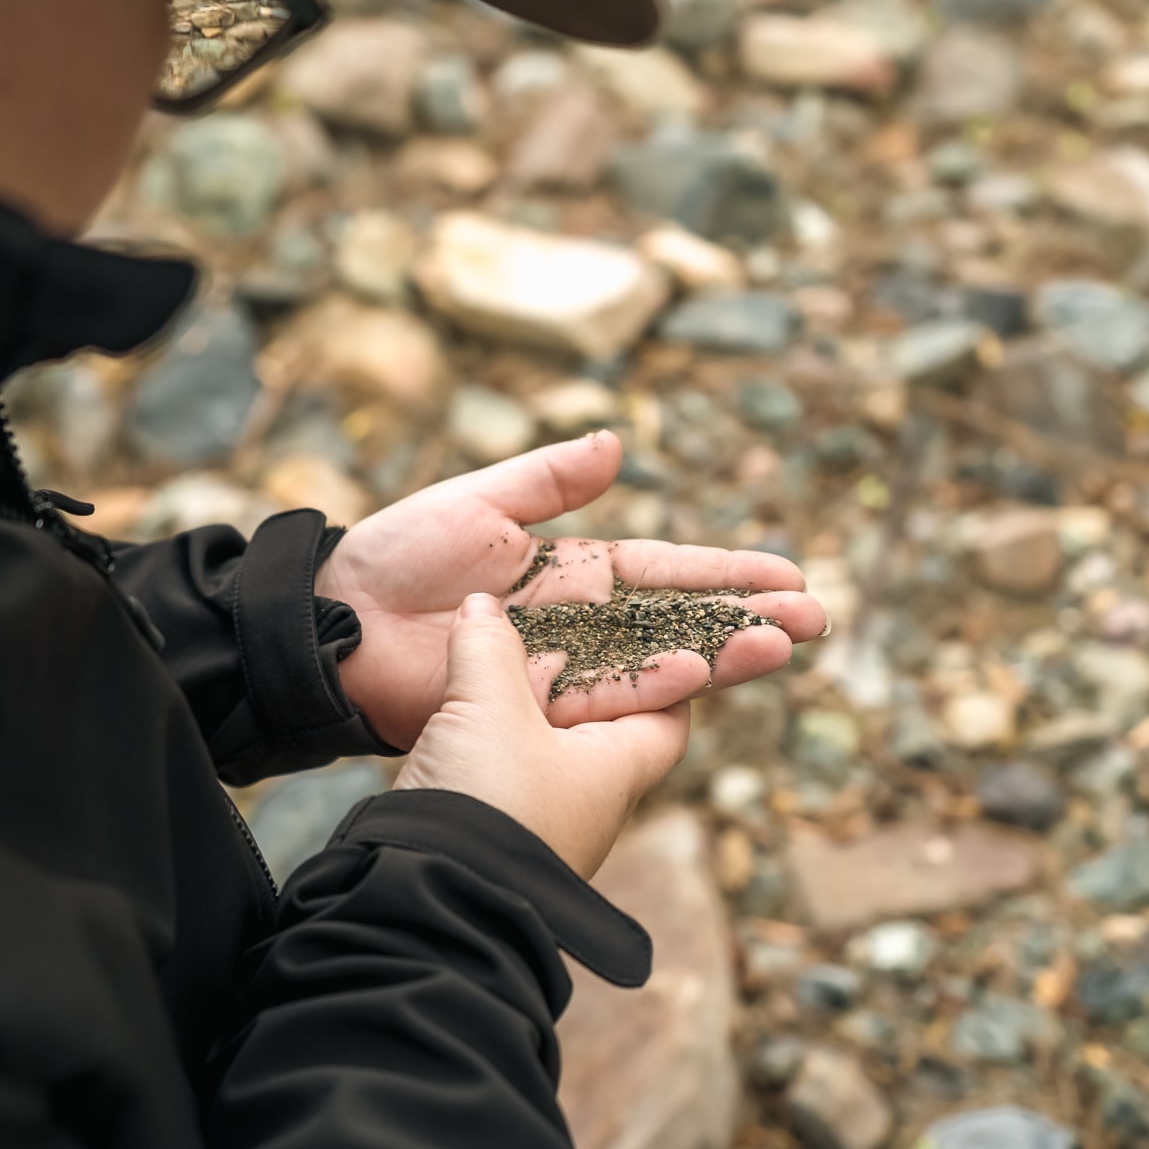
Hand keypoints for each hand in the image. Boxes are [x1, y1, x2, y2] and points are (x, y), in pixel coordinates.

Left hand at [314, 431, 826, 750]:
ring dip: (719, 658)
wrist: (333, 624)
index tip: (788, 576)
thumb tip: (618, 442)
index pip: (666, 570)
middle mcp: (577, 624)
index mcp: (571, 570)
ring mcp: (560, 669)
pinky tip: (700, 678)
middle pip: (678, 621)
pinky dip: (650, 690)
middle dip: (746, 621)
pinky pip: (601, 700)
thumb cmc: (396, 554)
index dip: (725, 572)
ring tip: (782, 651)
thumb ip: (548, 479)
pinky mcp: (532, 707)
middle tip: (815, 624)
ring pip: (654, 664)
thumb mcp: (476, 501)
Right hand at [393, 595, 690, 878]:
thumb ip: (488, 649)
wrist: (426, 896)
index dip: (671, 671)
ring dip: (532, 697)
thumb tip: (481, 606)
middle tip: (571, 624)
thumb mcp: (489, 708)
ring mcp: (540, 814)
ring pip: (547, 739)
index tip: (658, 635)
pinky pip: (503, 760)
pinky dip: (494, 725)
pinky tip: (468, 700)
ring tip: (513, 650)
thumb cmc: (487, 801)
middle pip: (604, 720)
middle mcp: (587, 797)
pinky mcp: (490, 823)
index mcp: (617, 770)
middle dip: (588, 670)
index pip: (671, 715)